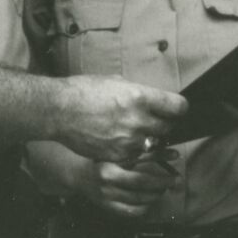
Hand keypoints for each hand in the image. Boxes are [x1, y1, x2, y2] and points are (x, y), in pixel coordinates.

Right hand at [54, 76, 187, 162]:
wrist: (58, 110)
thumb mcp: (114, 82)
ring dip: (149, 139)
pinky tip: (121, 141)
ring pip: (155, 144)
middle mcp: (138, 119)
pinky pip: (137, 155)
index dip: (178, 108)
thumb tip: (152, 100)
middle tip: (153, 122)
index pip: (179, 107)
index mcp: (140, 96)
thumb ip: (138, 92)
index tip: (175, 110)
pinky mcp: (119, 156)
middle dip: (163, 124)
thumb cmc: (83, 91)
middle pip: (169, 127)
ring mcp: (129, 140)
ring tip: (135, 132)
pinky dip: (134, 150)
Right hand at [81, 154, 176, 219]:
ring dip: (156, 194)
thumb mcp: (116, 151)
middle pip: (142, 183)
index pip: (140, 158)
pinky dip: (145, 207)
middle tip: (173, 179)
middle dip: (162, 181)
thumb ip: (137, 152)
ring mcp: (107, 195)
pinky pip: (133, 212)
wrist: (78, 174)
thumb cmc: (99, 160)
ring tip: (161, 188)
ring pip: (140, 199)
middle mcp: (107, 179)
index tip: (175, 155)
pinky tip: (149, 200)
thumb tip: (164, 149)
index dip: (161, 156)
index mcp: (110, 161)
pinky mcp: (108, 207)